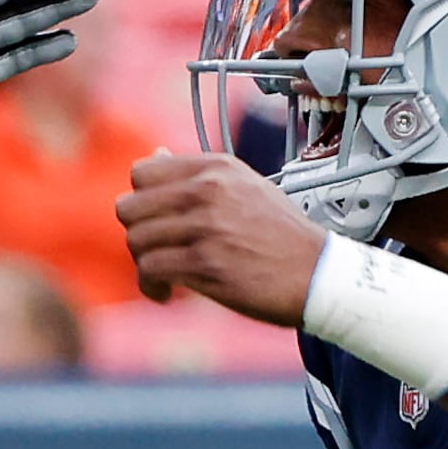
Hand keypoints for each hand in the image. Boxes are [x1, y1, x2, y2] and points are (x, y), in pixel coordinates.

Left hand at [117, 153, 327, 324]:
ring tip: (164, 277)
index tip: (157, 221)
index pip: (142, 173)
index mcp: (216, 168)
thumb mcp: (245, 186)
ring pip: (136, 241)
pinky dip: (151, 287)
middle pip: (129, 208)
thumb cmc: (281, 235)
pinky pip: (150, 270)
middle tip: (157, 251)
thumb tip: (156, 155)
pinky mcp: (205, 263)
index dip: (142, 201)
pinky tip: (166, 293)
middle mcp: (207, 190)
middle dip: (138, 234)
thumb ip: (198, 175)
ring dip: (144, 264)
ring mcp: (205, 226)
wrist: (318, 273)